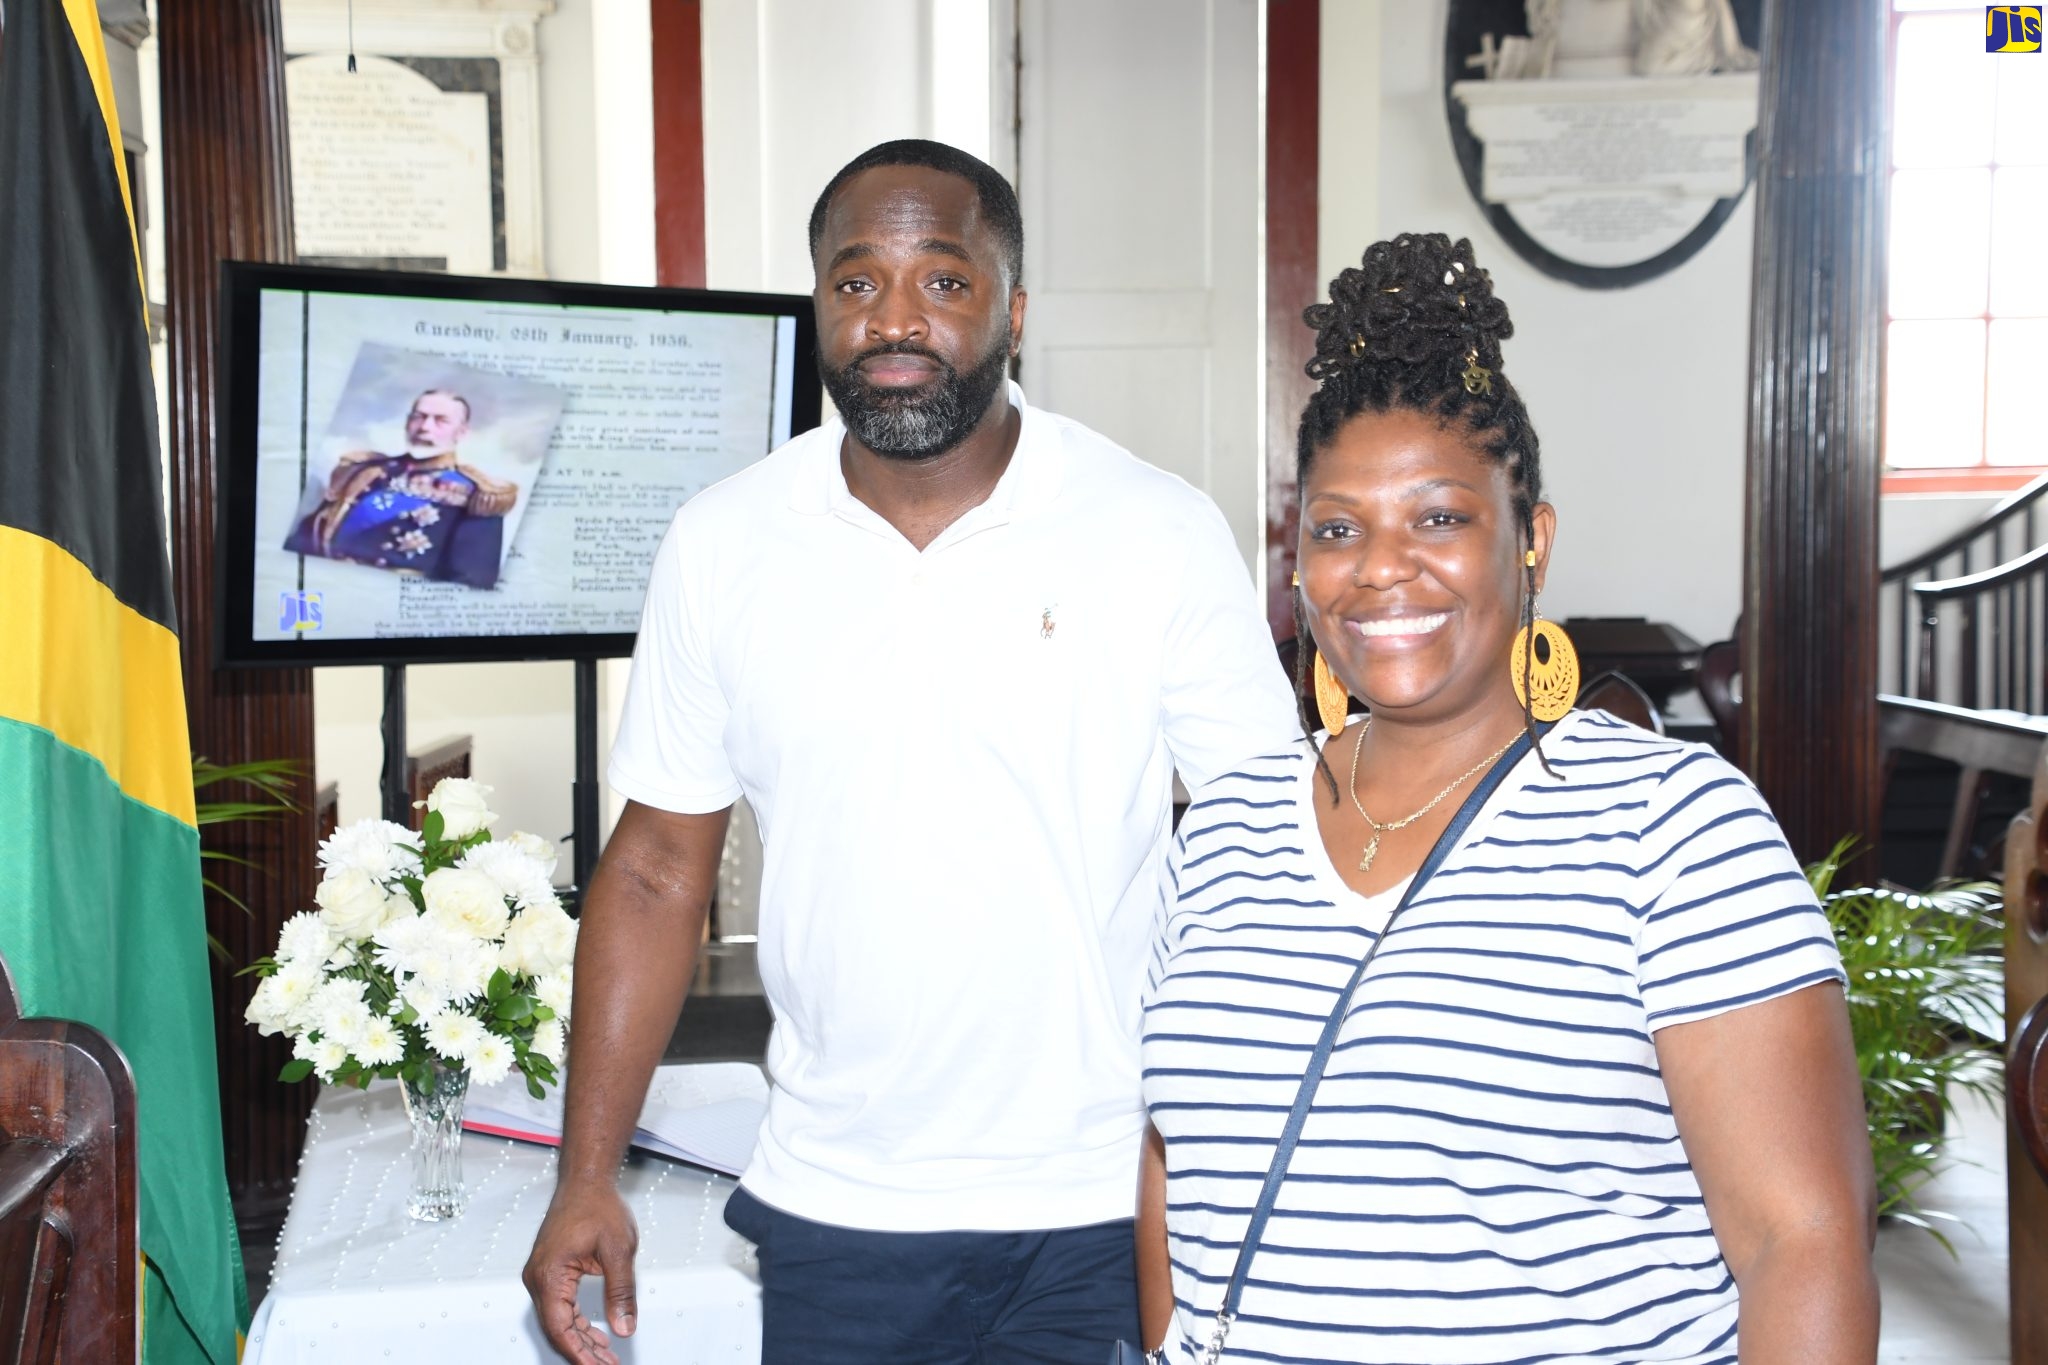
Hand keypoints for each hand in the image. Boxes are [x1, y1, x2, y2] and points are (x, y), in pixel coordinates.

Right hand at [524, 1179, 639, 1363]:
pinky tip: (593, 1333)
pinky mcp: (548, 1272)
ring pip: (558, 1320)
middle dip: (582, 1351)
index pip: (560, 1328)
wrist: (586, 1181)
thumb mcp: (618, 1250)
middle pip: (556, 1329)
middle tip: (607, 1364)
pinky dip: (576, 1323)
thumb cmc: (597, 1206)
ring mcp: (541, 1275)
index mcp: (550, 1274)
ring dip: (580, 1339)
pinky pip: (559, 1306)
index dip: (580, 1353)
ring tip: (604, 1355)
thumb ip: (621, 1291)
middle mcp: (538, 1277)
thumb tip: (624, 1325)